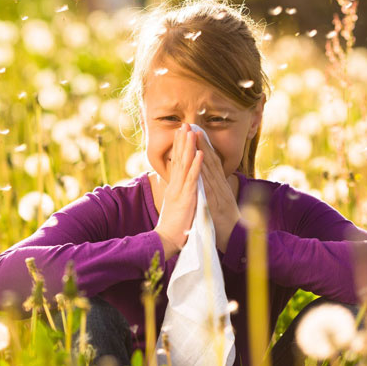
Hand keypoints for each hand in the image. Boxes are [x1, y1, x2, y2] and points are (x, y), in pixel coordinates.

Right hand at [154, 123, 203, 260]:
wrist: (166, 241)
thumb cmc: (173, 227)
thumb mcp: (176, 207)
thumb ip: (178, 195)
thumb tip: (179, 188)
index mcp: (173, 188)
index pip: (176, 163)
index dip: (179, 147)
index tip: (181, 133)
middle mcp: (175, 186)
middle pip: (178, 159)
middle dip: (182, 141)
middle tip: (184, 124)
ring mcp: (180, 191)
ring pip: (185, 165)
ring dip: (188, 147)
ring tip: (191, 131)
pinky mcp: (186, 198)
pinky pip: (192, 179)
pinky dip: (196, 165)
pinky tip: (200, 153)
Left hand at [195, 129, 240, 253]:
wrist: (236, 240)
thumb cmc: (226, 224)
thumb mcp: (221, 204)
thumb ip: (216, 192)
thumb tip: (211, 183)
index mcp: (220, 186)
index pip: (212, 163)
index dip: (204, 147)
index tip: (196, 133)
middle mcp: (221, 186)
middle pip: (210, 160)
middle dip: (202, 142)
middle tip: (193, 126)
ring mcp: (219, 193)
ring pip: (210, 169)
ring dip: (202, 151)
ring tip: (195, 136)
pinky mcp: (216, 203)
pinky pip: (209, 185)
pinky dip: (204, 173)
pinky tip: (199, 161)